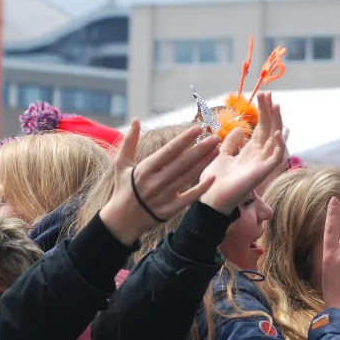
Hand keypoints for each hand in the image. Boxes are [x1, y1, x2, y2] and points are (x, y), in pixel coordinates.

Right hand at [99, 119, 219, 245]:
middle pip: (182, 162)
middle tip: (215, 137)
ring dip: (204, 163)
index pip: (169, 151)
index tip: (198, 128)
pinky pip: (188, 198)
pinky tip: (212, 177)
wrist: (122, 220)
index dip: (185, 139)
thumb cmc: (124, 188)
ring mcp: (163, 197)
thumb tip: (136, 119)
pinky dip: (201, 188)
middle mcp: (155, 182)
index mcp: (145, 169)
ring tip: (217, 151)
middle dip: (200, 149)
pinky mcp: (170, 210)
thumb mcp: (122, 164)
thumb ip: (129, 141)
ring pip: (188, 177)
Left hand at [200, 93, 287, 214]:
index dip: (263, 112)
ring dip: (276, 122)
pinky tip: (276, 132)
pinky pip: (276, 158)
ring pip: (275, 139)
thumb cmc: (216, 179)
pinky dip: (279, 145)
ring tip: (275, 105)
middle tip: (268, 94)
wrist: (211, 198)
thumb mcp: (222, 155)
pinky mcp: (263, 173)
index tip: (263, 95)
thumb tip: (239, 129)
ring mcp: (262, 164)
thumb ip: (231, 143)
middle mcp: (259, 156)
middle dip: (269, 111)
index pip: (262, 128)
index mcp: (250, 152)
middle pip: (269, 129)